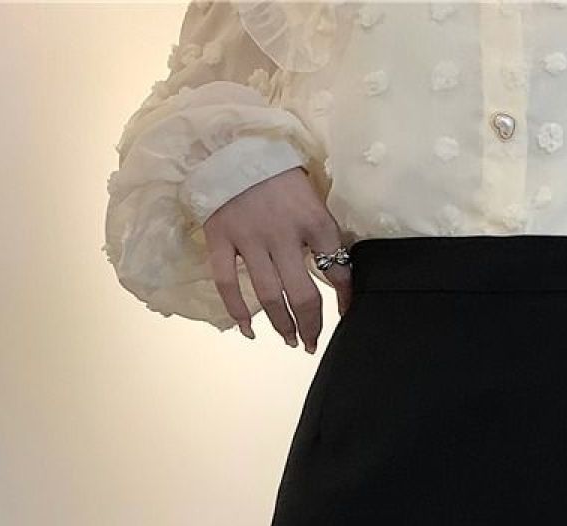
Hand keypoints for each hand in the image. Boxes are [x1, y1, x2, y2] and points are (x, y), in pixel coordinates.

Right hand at [201, 166, 351, 351]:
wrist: (231, 141)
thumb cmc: (278, 173)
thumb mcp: (311, 197)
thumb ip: (322, 233)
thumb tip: (338, 273)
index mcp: (313, 220)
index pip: (338, 269)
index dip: (345, 297)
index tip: (347, 313)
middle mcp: (282, 233)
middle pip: (301, 294)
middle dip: (311, 325)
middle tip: (312, 343)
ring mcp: (249, 238)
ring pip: (268, 295)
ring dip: (281, 325)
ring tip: (291, 340)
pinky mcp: (220, 238)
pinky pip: (227, 283)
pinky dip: (237, 311)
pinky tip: (247, 330)